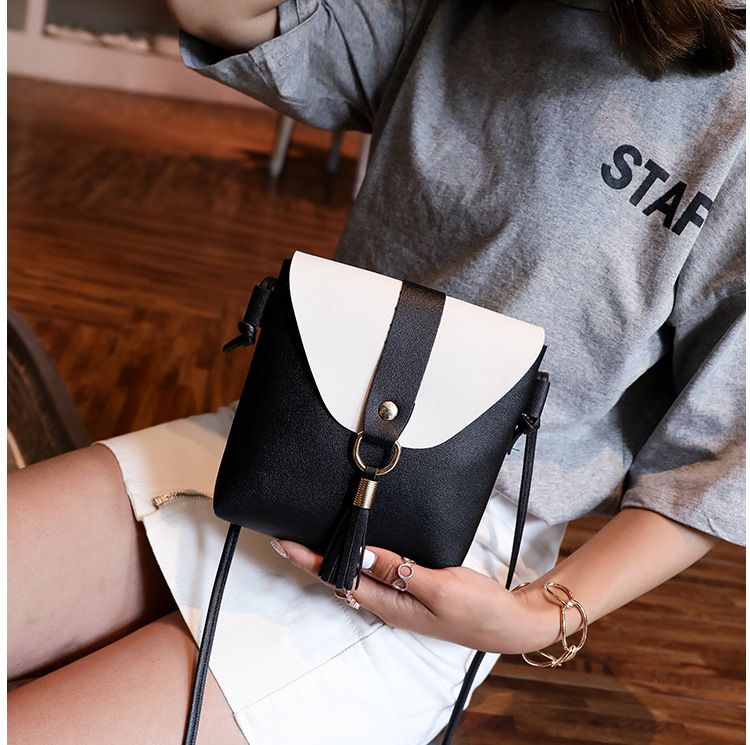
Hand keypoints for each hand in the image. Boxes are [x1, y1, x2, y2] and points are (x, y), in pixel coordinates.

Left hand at [275, 540, 554, 653]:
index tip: (284, 541)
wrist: (508, 621)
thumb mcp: (437, 587)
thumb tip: (359, 552)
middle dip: (312, 556)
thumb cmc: (477, 608)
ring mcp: (399, 594)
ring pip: (356, 572)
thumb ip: (398, 569)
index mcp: (389, 603)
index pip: (338, 578)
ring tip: (312, 533)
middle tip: (289, 531)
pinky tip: (358, 541)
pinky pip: (377, 569)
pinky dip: (360, 553)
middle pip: (340, 576)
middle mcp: (388, 600)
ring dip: (334, 554)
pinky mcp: (412, 585)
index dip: (309, 560)